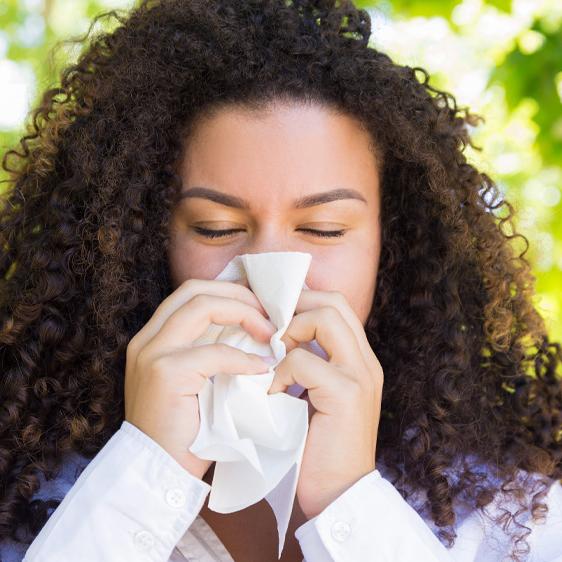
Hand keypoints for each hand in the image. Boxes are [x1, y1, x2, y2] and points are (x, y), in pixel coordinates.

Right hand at [124, 279, 275, 479]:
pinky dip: (243, 358)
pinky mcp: (165, 373)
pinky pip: (214, 353)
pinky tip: (262, 368)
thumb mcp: (197, 379)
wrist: (159, 470)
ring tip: (270, 334)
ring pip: (202, 307)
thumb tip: (254, 327)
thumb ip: (212, 349)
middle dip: (238, 295)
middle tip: (270, 315)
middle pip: (196, 290)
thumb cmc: (185, 427)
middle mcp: (147, 338)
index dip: (229, 292)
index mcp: (154, 336)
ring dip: (243, 315)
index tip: (260, 308)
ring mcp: (152, 353)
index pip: (192, 292)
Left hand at [267, 289, 382, 518]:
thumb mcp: (318, 398)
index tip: (273, 316)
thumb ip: (309, 367)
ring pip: (324, 319)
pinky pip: (305, 361)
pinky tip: (272, 393)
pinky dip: (280, 372)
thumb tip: (276, 339)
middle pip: (334, 302)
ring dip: (289, 332)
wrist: (340, 496)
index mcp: (360, 361)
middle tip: (270, 330)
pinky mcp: (346, 394)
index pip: (337, 306)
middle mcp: (366, 362)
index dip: (303, 302)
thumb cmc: (321, 448)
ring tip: (272, 357)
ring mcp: (360, 376)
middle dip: (296, 307)